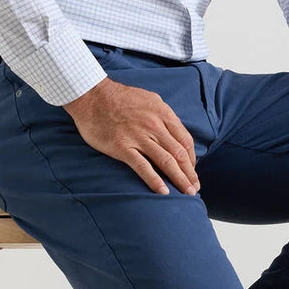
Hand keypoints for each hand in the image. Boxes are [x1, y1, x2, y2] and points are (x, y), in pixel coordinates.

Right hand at [63, 77, 200, 196]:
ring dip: (179, 179)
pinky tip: (163, 192)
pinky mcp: (122, 147)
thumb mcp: (150, 99)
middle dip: (189, 173)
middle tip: (195, 189)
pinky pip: (142, 167)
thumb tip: (174, 130)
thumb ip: (163, 115)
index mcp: (163, 113)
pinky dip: (155, 180)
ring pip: (166, 161)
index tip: (192, 170)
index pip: (185, 140)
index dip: (191, 158)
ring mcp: (139, 136)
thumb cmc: (120, 97)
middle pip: (179, 153)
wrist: (93, 96)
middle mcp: (154, 125)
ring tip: (187, 193)